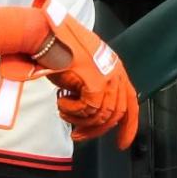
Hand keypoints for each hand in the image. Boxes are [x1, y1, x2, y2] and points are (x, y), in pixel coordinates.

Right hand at [0, 0, 138, 149]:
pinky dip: (72, 111)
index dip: (128, 125)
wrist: (46, 34)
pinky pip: (88, 110)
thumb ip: (91, 84)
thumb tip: (90, 110)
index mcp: (114, 65)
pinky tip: (61, 102)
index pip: (130, 101)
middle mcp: (115, 70)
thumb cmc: (57, 46)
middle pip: (115, 113)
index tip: (122, 143)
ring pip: (100, 115)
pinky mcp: (96, 82)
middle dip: (96, 130)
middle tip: (79, 135)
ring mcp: (107, 76)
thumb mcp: (81, 66)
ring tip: (63, 110)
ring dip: (78, 118)